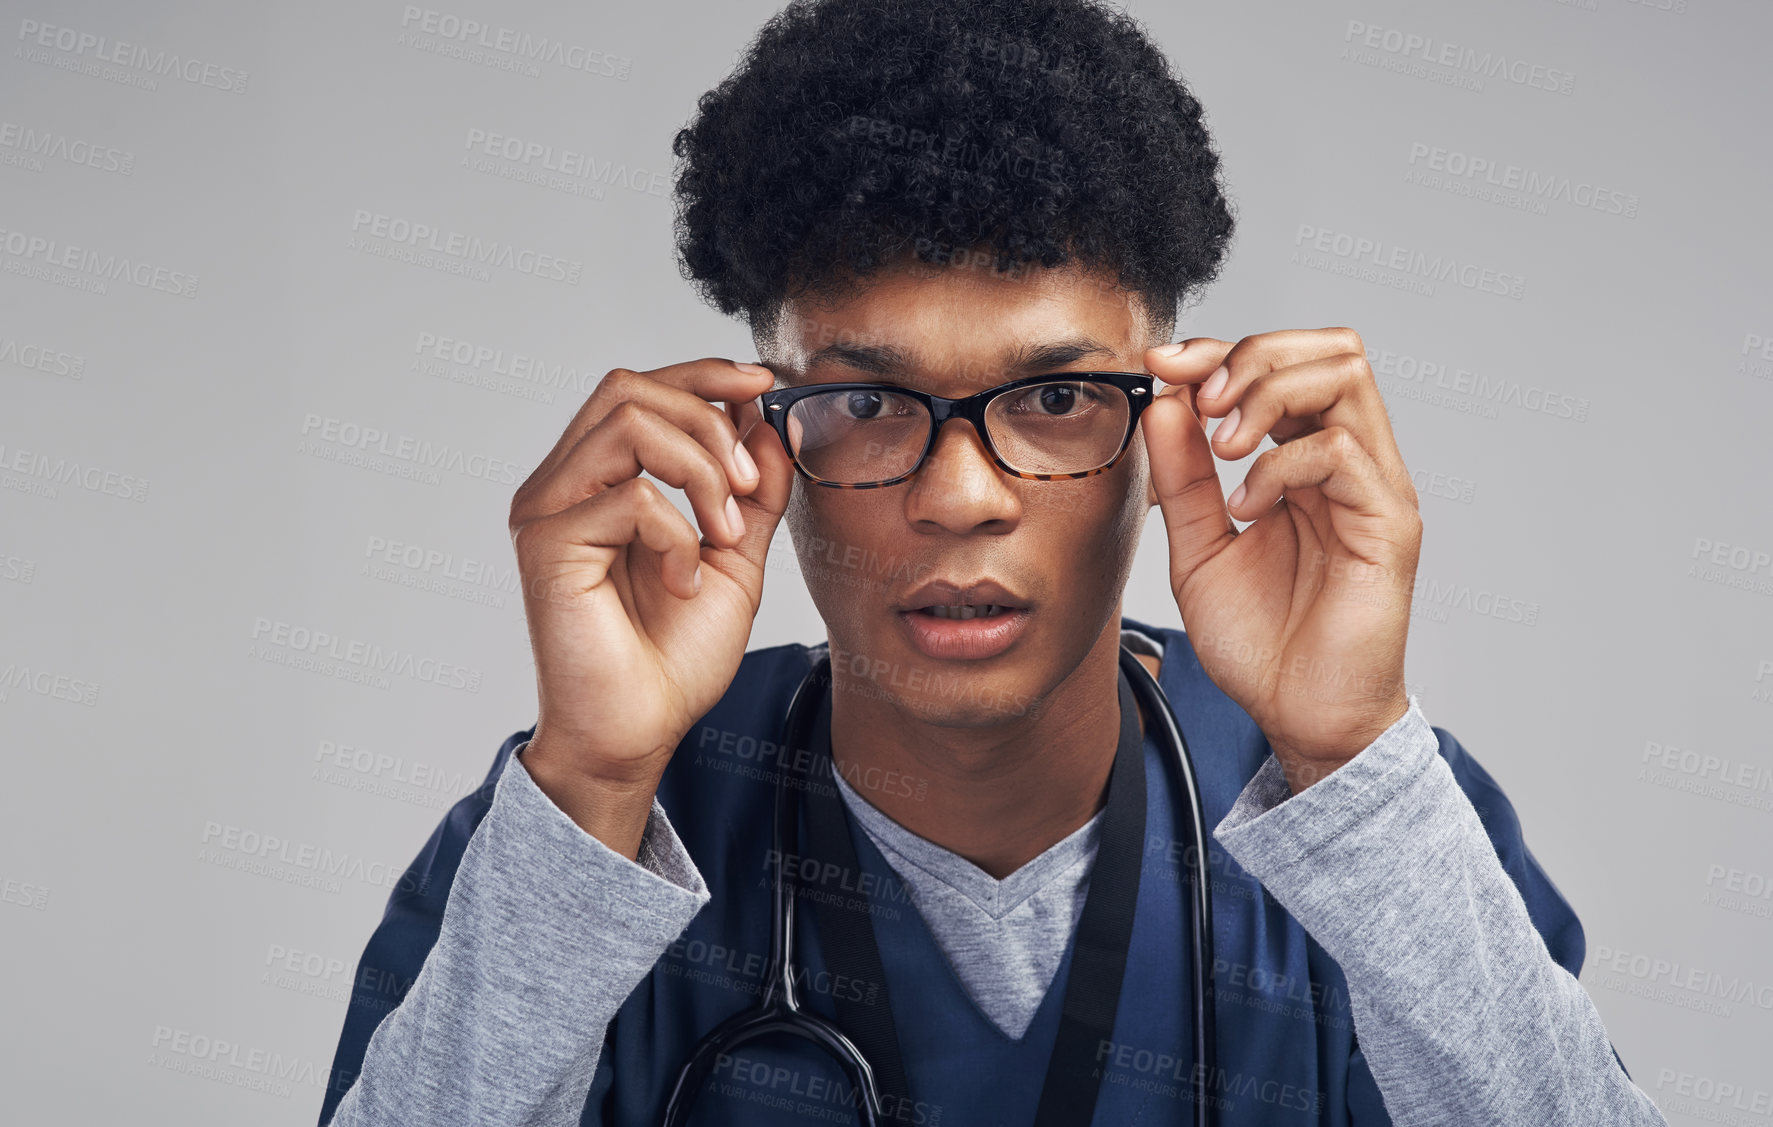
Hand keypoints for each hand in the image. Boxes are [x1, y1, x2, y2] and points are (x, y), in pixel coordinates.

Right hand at [507, 358, 791, 847]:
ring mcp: (547, 511)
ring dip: (700, 468)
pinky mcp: (548, 546)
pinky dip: (679, 533)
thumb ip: (749, 490)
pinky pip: (631, 496)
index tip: (763, 385)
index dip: (704, 373)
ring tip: (724, 533)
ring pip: (628, 422)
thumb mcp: (735, 558)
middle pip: (629, 389)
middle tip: (746, 487)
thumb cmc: (673, 657)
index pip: (639, 390)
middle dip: (708, 420)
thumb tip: (766, 419)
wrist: (640, 733)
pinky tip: (684, 581)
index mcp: (597, 479)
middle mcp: (561, 484)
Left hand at [1141, 329, 1419, 791]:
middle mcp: (1351, 463)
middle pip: (1329, 349)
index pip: (1284, 364)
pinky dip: (1280, 466)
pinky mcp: (1389, 525)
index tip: (1161, 365)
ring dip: (1268, 394)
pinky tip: (1246, 507)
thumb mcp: (1198, 546)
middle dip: (1251, 356)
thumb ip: (1181, 476)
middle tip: (1199, 399)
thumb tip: (1163, 400)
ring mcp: (1375, 490)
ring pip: (1345, 380)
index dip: (1221, 351)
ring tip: (1220, 446)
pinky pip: (1342, 454)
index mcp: (1307, 461)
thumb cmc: (1261, 641)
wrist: (1300, 717)